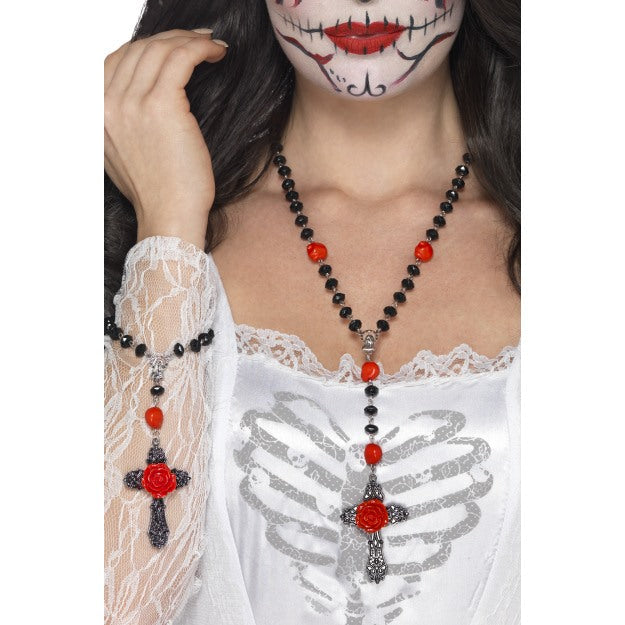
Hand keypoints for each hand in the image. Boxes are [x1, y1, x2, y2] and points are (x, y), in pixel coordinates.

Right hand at [104, 29, 227, 248]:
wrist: (169, 217)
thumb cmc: (159, 192)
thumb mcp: (124, 155)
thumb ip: (122, 123)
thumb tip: (141, 98)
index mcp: (97, 114)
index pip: (118, 60)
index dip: (149, 47)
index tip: (174, 47)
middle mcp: (107, 104)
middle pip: (139, 49)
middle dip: (172, 38)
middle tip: (199, 40)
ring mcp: (131, 103)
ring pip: (160, 49)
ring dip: (189, 40)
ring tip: (211, 45)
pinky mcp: (162, 105)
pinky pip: (181, 58)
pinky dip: (200, 48)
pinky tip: (216, 52)